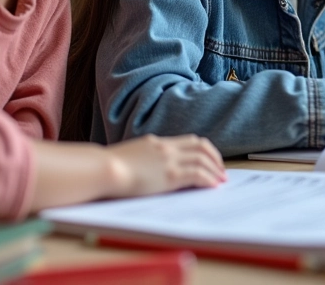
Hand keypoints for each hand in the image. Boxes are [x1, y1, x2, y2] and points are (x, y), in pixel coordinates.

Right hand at [106, 134, 226, 196]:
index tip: (210, 159)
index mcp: (157, 142)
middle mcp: (167, 148)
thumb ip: (143, 157)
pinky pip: (197, 174)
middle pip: (200, 146)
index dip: (203, 149)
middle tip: (221, 169)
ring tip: (221, 179)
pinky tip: (213, 185)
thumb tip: (145, 167)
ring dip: (215, 169)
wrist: (103, 169)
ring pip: (202, 159)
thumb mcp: (130, 155)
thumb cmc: (108, 167)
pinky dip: (208, 178)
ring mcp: (169, 160)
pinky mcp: (170, 175)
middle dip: (214, 157)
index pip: (188, 140)